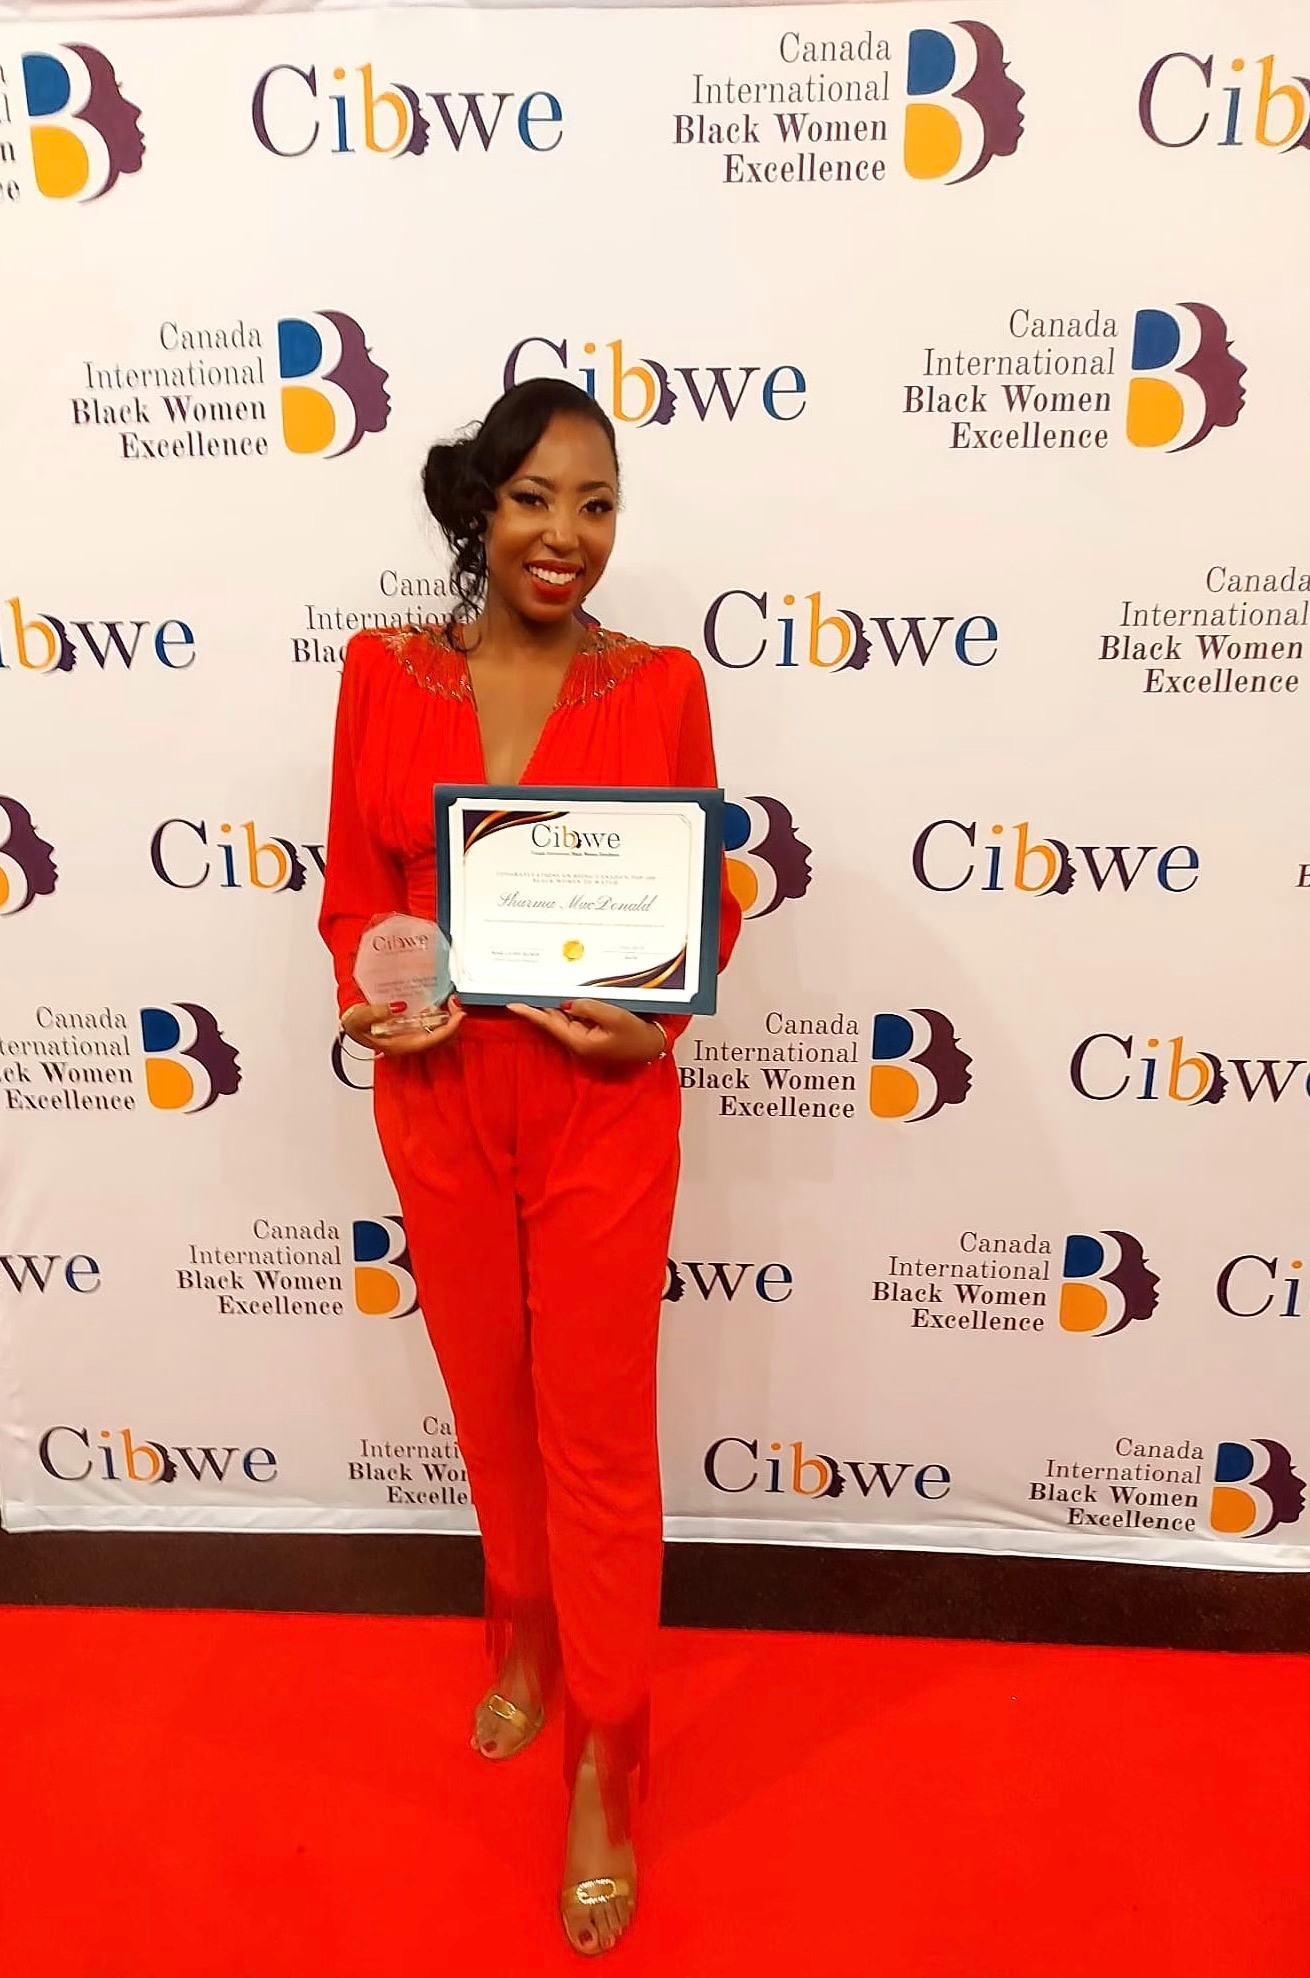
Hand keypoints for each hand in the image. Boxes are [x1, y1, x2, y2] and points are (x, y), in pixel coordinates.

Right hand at [339, 998, 464, 1057]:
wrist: (349, 1020)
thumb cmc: (353, 1023)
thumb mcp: (360, 1018)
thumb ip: (377, 1012)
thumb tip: (399, 1007)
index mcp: (399, 1045)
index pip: (430, 1041)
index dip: (448, 1029)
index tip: (458, 1015)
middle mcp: (408, 1042)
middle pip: (439, 1038)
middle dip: (453, 1022)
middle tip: (456, 1003)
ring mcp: (411, 1035)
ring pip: (437, 1031)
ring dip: (448, 1018)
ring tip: (450, 1001)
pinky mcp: (411, 1027)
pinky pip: (431, 1023)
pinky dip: (439, 1014)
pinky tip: (438, 1002)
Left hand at [507, 999, 664, 1064]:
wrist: (653, 1045)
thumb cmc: (636, 1035)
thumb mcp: (614, 1016)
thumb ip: (589, 1007)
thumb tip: (568, 1002)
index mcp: (580, 1042)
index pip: (549, 1023)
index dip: (530, 1013)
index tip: (512, 1004)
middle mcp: (578, 1043)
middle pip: (554, 1020)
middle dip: (541, 1004)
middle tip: (525, 986)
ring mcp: (584, 1039)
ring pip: (565, 1017)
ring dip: (557, 1004)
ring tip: (544, 987)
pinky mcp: (591, 1035)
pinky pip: (576, 1017)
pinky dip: (572, 1007)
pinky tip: (570, 996)